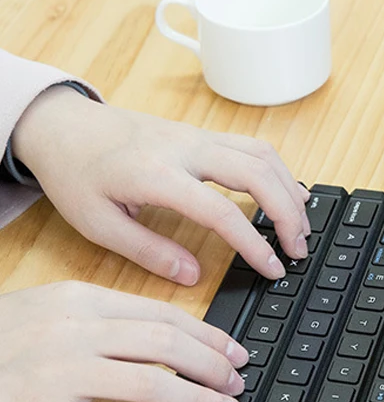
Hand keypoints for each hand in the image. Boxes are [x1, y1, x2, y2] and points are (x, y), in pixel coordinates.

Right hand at [0, 281, 248, 401]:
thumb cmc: (1, 335)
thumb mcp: (52, 307)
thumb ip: (105, 314)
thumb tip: (167, 333)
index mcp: (84, 299)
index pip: (165, 316)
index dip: (209, 336)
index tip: (236, 352)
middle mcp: (78, 330)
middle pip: (167, 346)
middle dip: (213, 366)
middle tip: (238, 383)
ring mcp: (61, 373)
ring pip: (151, 386)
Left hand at [10, 85, 310, 284]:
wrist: (63, 125)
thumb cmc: (76, 174)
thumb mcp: (98, 224)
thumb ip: (148, 252)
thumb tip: (192, 276)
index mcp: (157, 175)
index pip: (223, 211)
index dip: (255, 244)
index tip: (273, 269)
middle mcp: (185, 149)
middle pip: (258, 174)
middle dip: (289, 214)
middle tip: (300, 249)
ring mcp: (197, 137)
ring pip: (263, 154)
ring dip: (290, 189)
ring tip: (302, 225)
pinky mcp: (202, 134)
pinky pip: (253, 146)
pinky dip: (278, 170)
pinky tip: (288, 192)